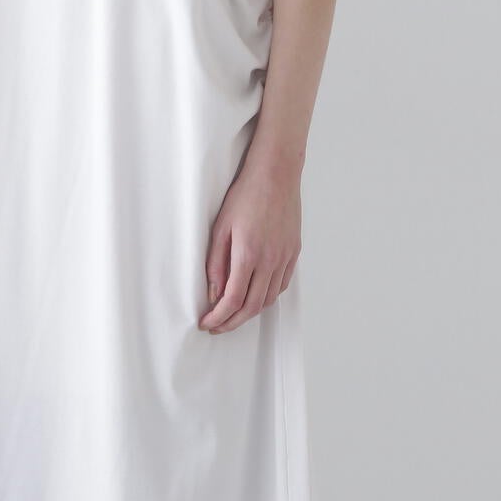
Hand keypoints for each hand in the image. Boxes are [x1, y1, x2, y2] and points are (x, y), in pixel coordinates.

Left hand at [198, 159, 301, 331]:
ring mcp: (285, 257)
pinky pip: (281, 284)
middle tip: (217, 326)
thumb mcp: (220, 227)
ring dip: (250, 312)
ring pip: (269, 298)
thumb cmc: (245, 195)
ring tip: (233, 313)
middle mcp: (270, 260)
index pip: (232, 299)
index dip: (218, 317)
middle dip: (232, 322)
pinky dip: (267, 296)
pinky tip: (255, 295)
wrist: (276, 174)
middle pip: (252, 306)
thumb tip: (213, 292)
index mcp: (248, 254)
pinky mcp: (294, 252)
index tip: (207, 322)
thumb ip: (215, 263)